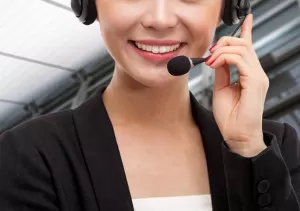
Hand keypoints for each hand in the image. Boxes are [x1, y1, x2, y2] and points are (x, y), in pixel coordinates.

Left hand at [205, 14, 268, 156]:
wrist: (237, 135)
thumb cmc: (230, 117)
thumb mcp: (221, 89)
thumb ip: (222, 72)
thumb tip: (216, 59)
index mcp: (250, 74)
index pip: (249, 48)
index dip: (247, 32)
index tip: (245, 19)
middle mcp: (256, 73)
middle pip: (243, 44)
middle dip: (224, 42)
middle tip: (210, 54)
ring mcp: (257, 77)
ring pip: (241, 49)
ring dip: (221, 51)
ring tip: (210, 61)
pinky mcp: (255, 82)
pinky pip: (240, 60)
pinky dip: (224, 58)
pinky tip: (214, 65)